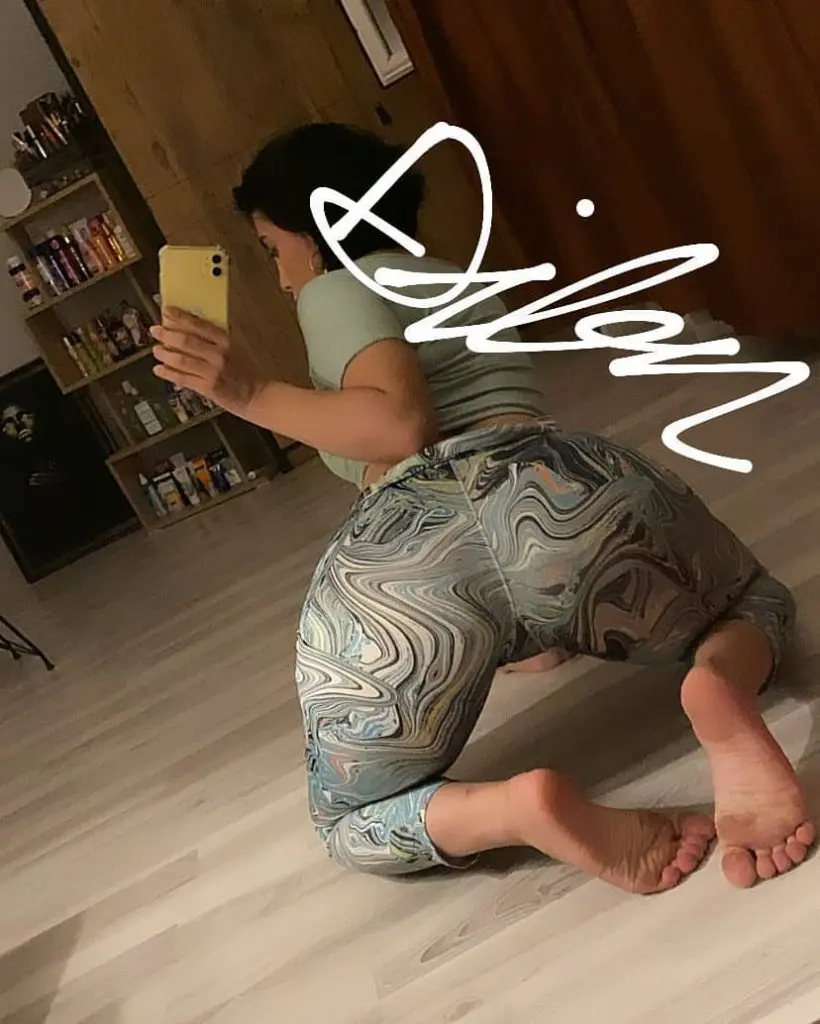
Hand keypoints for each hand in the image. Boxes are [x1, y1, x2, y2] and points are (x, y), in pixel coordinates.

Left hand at [150, 308, 265, 417]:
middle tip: (156, 330)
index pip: (199, 324)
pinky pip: (183, 378)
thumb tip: (191, 328)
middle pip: (187, 340)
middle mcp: (219, 355)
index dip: (180, 317)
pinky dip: (169, 373)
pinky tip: (159, 369)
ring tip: (156, 350)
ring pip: (182, 359)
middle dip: (167, 334)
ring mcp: (213, 372)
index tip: (166, 311)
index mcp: (226, 341)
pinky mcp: (208, 388)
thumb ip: (216, 339)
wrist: (258, 395)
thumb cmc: (247, 372)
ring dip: (166, 353)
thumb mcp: (236, 349)